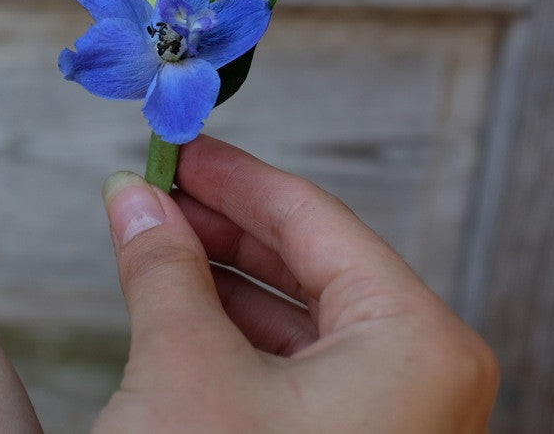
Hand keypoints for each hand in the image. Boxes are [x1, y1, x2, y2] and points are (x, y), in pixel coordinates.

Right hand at [97, 135, 497, 432]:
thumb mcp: (183, 364)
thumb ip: (161, 266)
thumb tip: (134, 197)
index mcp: (415, 343)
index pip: (316, 220)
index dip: (235, 176)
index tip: (176, 147)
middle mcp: (419, 380)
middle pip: (310, 264)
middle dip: (221, 225)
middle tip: (151, 190)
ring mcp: (389, 423)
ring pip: (298, 318)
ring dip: (218, 277)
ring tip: (147, 238)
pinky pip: (293, 369)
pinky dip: (229, 331)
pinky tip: (172, 302)